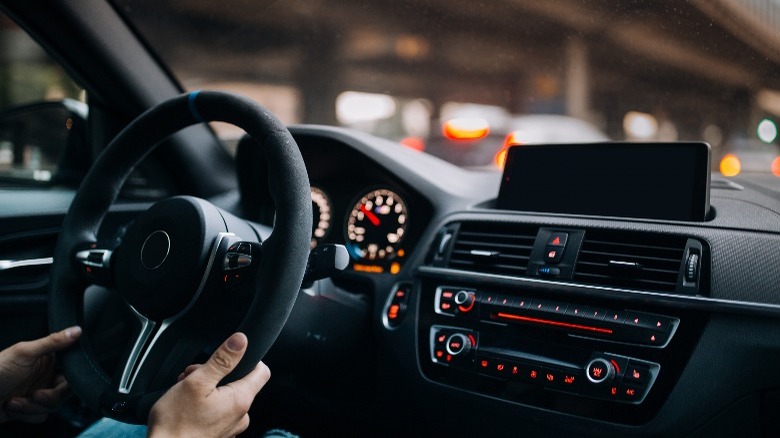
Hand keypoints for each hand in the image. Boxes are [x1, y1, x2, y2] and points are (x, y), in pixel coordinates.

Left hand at [0, 325, 81, 422]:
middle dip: (50, 397)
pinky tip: (13, 407)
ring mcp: (36, 393)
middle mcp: (44, 376)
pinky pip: (40, 416)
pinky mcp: (28, 408)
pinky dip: (27, 414)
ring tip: (15, 401)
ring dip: (33, 407)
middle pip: (65, 392)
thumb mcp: (24, 352)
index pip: (71, 371)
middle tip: (36, 394)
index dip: (69, 379)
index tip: (58, 382)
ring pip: (53, 406)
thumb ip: (53, 341)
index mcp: (46, 359)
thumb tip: (76, 330)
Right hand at [148, 332, 270, 437]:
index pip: (261, 371)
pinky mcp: (218, 434)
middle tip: (193, 374)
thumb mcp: (197, 382)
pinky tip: (187, 405)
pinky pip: (218, 412)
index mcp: (240, 400)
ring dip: (207, 388)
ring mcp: (230, 427)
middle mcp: (240, 416)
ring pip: (225, 396)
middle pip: (239, 382)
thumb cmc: (176, 423)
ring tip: (185, 390)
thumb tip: (241, 340)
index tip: (229, 355)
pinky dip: (205, 404)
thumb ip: (222, 360)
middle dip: (216, 373)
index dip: (248, 358)